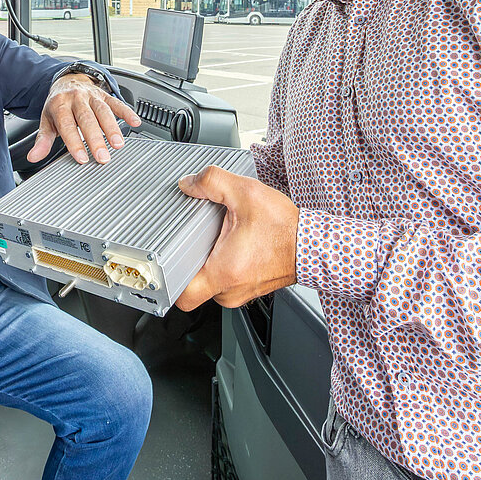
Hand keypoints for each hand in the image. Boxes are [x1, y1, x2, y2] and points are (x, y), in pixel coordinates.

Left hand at [27, 75, 140, 164]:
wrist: (66, 80)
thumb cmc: (58, 105)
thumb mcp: (47, 121)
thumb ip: (42, 140)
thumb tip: (33, 157)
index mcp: (60, 105)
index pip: (67, 125)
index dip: (74, 142)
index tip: (82, 158)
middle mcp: (76, 99)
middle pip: (87, 119)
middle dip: (96, 139)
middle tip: (103, 157)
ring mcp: (92, 96)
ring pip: (103, 111)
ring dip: (112, 128)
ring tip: (118, 145)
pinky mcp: (104, 95)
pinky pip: (117, 102)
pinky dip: (127, 112)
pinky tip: (135, 122)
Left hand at [174, 167, 298, 311]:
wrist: (314, 244)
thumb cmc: (285, 228)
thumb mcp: (244, 193)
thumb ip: (212, 182)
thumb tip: (189, 183)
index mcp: (223, 273)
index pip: (183, 297)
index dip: (169, 280)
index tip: (165, 263)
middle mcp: (231, 290)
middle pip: (194, 287)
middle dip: (190, 263)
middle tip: (195, 240)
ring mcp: (242, 293)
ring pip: (211, 284)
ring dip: (209, 263)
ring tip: (218, 239)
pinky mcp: (251, 288)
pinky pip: (227, 282)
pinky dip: (225, 265)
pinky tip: (232, 244)